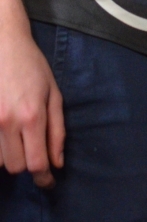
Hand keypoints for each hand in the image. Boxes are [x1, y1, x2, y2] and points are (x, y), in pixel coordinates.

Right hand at [0, 18, 63, 187]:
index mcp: (31, 116)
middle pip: (15, 167)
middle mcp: (6, 123)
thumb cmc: (32, 68)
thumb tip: (58, 162)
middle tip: (35, 152)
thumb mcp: (54, 95)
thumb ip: (57, 131)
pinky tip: (8, 135)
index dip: (43, 177)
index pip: (35, 163)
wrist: (3, 47)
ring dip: (11, 156)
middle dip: (28, 165)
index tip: (48, 182)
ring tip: (20, 137)